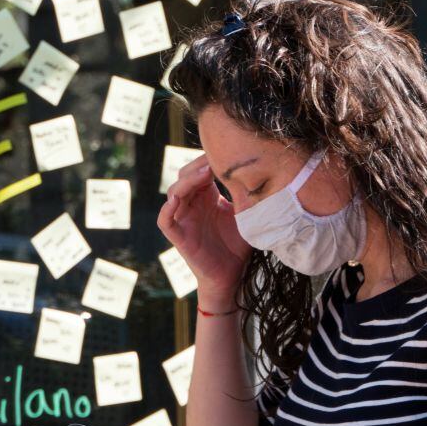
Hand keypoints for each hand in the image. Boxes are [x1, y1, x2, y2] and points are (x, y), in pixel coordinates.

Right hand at [158, 155, 251, 299]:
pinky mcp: (177, 236)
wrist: (233, 275)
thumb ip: (246, 193)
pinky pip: (165, 219)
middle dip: (198, 164)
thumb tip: (261, 170)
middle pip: (185, 175)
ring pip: (174, 192)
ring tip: (205, 172)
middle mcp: (192, 204)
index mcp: (206, 196)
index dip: (209, 159)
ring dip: (187, 180)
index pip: (201, 169)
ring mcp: (182, 219)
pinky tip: (178, 199)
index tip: (227, 150)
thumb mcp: (245, 214)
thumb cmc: (239, 245)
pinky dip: (168, 209)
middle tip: (216, 158)